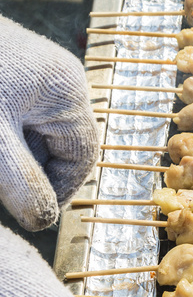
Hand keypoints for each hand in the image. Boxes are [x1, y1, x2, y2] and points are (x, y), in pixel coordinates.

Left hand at [0, 15, 98, 230]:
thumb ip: (20, 181)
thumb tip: (43, 223)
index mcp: (67, 90)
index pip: (81, 158)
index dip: (56, 192)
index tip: (25, 212)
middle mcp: (59, 79)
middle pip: (56, 146)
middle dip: (27, 173)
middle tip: (1, 190)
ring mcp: (33, 74)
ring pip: (32, 135)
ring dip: (11, 159)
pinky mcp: (10, 74)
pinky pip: (14, 119)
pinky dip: (2, 140)